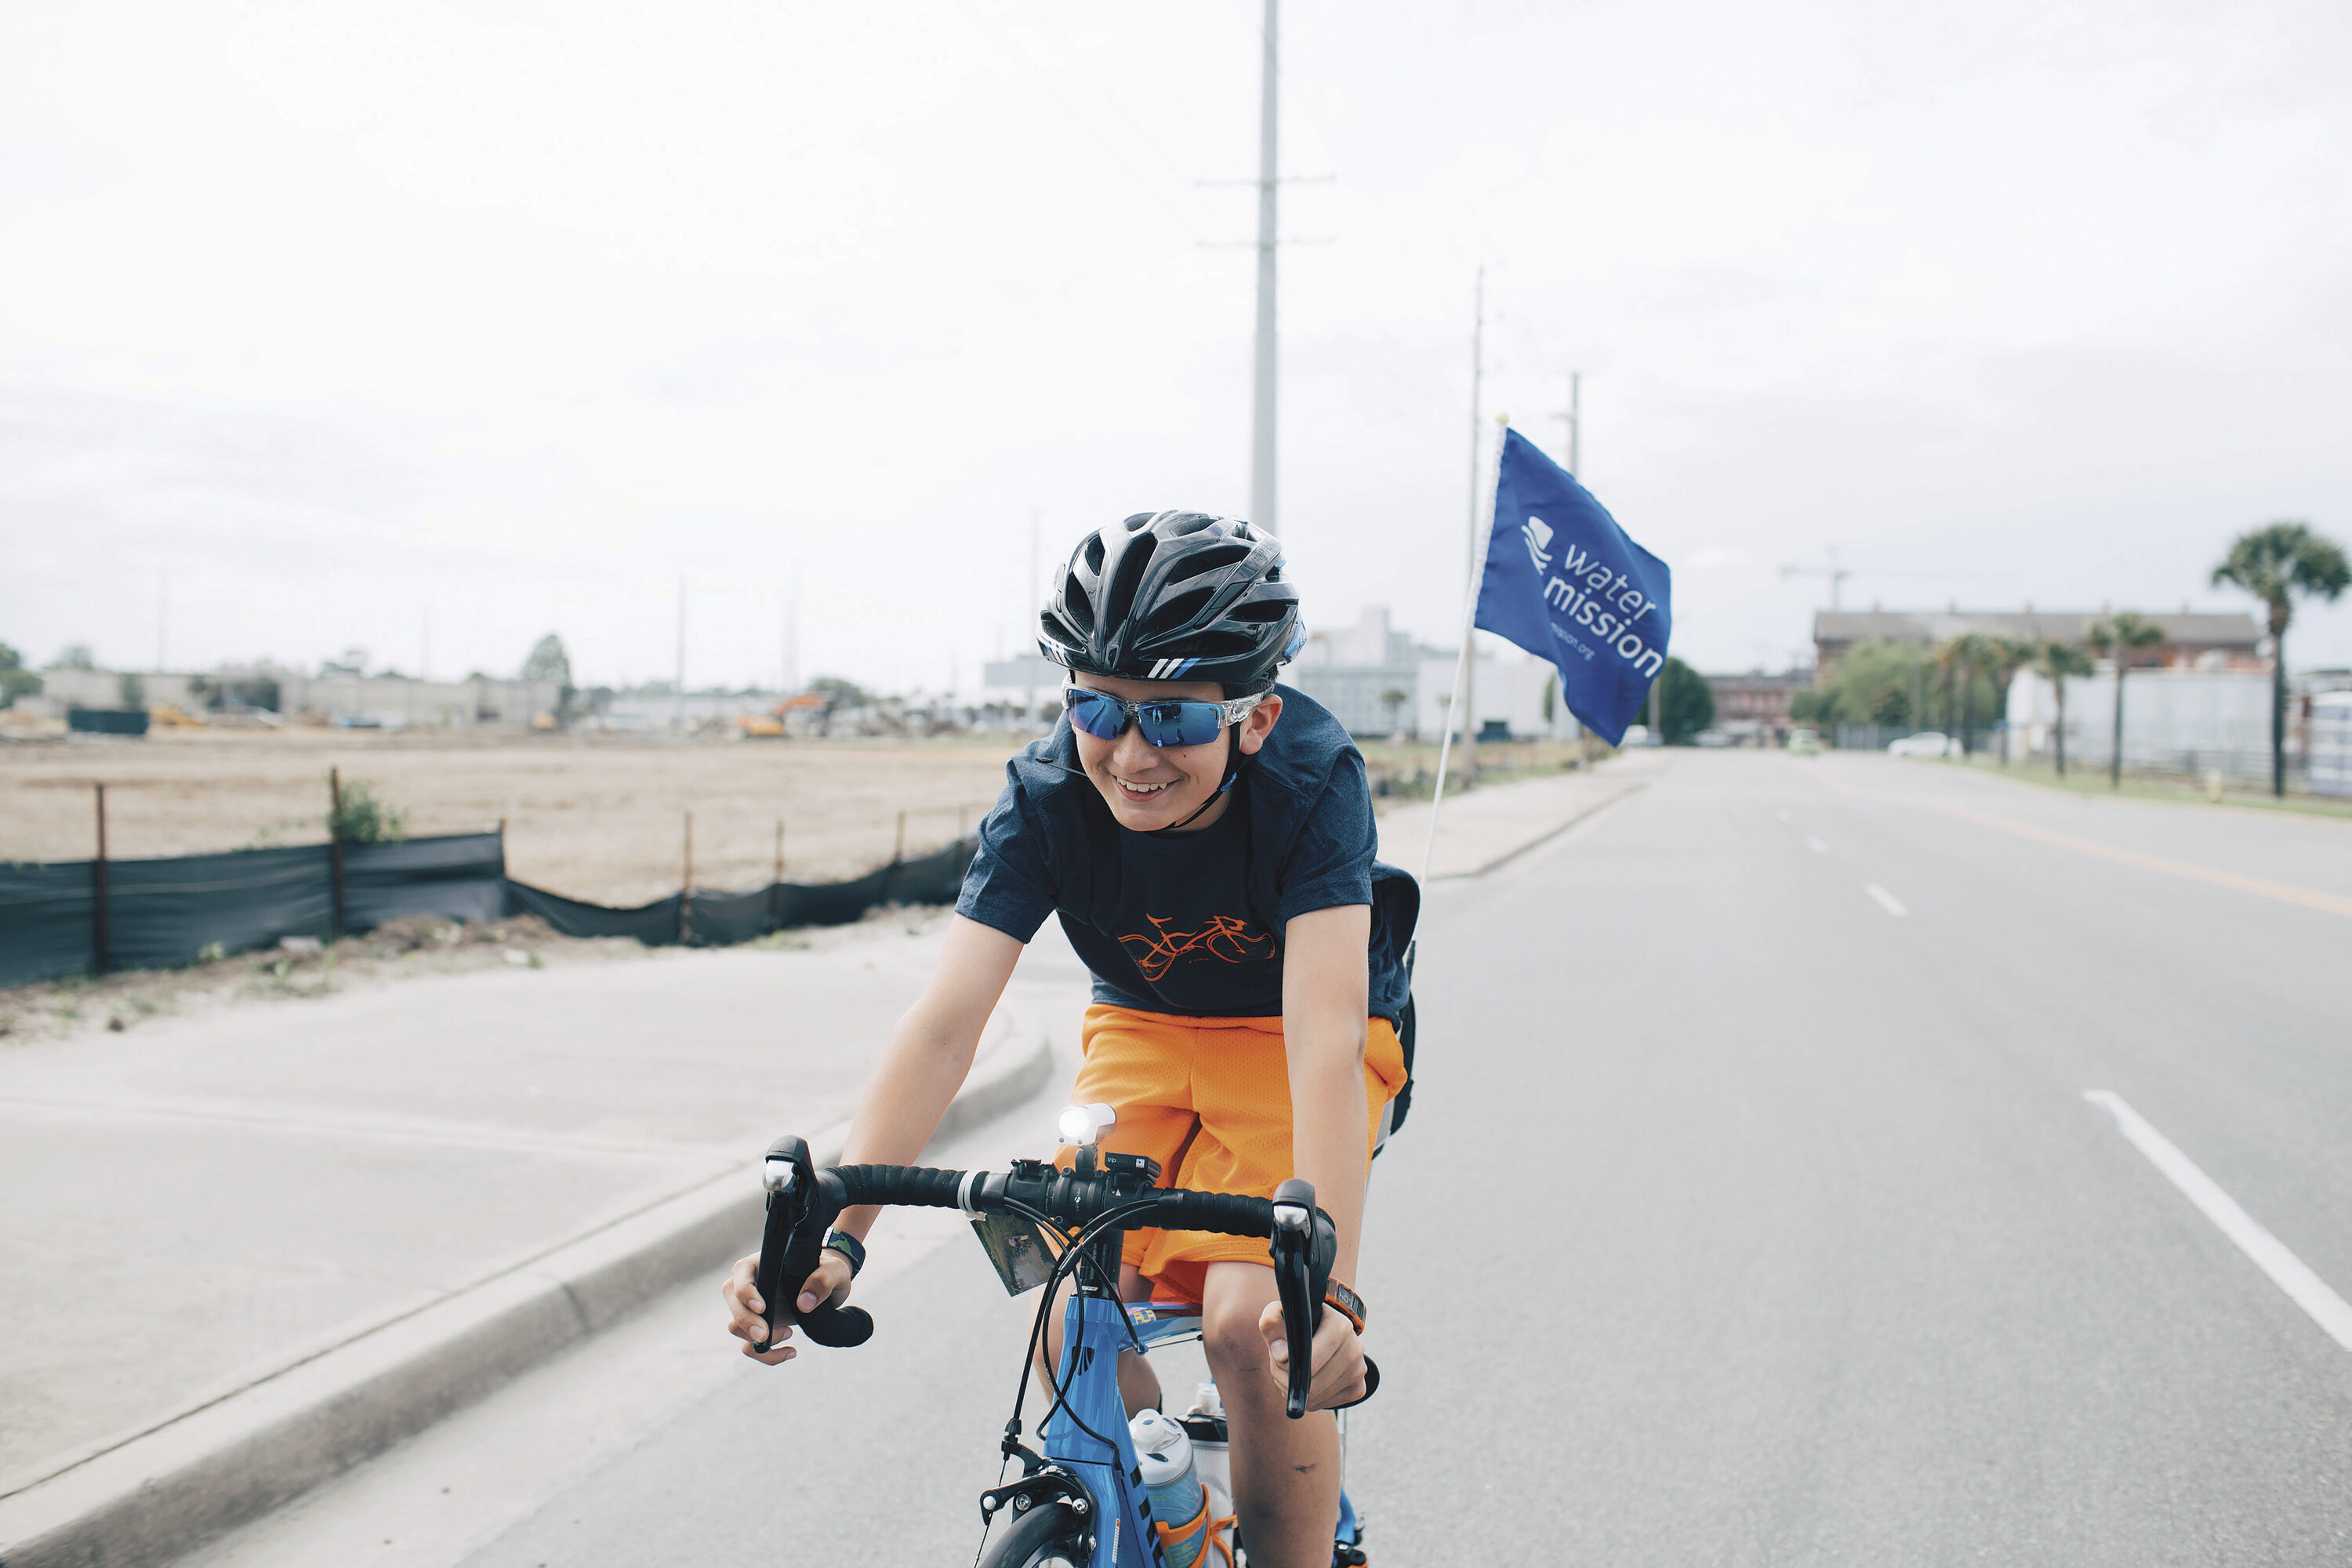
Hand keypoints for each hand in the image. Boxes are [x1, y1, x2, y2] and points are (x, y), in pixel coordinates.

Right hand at [721, 1249, 851, 1364]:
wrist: (829, 1287)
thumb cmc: (828, 1271)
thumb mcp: (835, 1270)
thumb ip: (824, 1279)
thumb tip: (805, 1303)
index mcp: (763, 1262)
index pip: (741, 1274)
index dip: (746, 1291)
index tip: (763, 1307)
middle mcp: (751, 1283)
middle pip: (734, 1302)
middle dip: (746, 1322)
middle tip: (765, 1335)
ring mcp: (751, 1307)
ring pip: (736, 1326)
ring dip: (756, 1339)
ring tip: (789, 1333)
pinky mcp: (759, 1326)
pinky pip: (749, 1346)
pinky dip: (766, 1354)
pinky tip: (790, 1352)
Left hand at [1256, 1299, 1368, 1411]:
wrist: (1322, 1329)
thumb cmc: (1298, 1322)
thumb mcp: (1281, 1313)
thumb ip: (1272, 1324)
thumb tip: (1281, 1355)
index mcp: (1340, 1326)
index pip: (1310, 1361)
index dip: (1287, 1366)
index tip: (1278, 1360)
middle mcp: (1355, 1348)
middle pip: (1313, 1384)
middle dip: (1289, 1381)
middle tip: (1281, 1369)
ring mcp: (1359, 1370)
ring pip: (1318, 1397)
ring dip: (1298, 1391)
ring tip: (1293, 1373)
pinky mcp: (1358, 1388)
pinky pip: (1327, 1405)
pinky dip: (1311, 1400)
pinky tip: (1308, 1382)